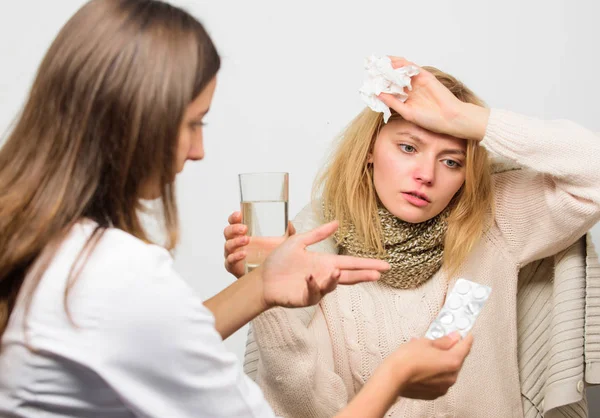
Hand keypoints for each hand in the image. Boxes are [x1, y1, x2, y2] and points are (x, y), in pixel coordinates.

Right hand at [223, 211, 295, 278]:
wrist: (270, 276)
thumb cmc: (271, 256)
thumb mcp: (281, 241)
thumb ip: (287, 231)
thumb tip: (289, 223)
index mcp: (244, 233)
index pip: (234, 222)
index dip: (234, 217)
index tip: (240, 214)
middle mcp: (236, 242)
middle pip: (228, 232)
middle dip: (234, 228)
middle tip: (244, 228)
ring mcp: (233, 254)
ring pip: (227, 245)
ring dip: (235, 241)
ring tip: (247, 240)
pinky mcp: (233, 266)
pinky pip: (229, 260)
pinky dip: (235, 256)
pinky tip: (243, 254)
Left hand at [258, 221, 389, 308]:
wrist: (262, 278)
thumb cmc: (279, 261)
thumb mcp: (299, 241)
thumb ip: (318, 233)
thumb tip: (337, 222)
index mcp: (325, 263)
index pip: (351, 264)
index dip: (367, 265)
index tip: (384, 265)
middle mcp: (324, 276)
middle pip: (348, 277)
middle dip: (363, 275)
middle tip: (378, 274)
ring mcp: (316, 288)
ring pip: (331, 286)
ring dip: (334, 279)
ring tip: (337, 272)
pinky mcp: (305, 298)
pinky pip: (313, 293)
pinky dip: (313, 285)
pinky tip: (310, 277)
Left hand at [378, 56, 488, 141]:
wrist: (449, 118)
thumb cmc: (431, 120)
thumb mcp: (407, 112)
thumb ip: (392, 102)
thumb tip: (378, 94)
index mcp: (405, 99)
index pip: (389, 89)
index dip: (379, 84)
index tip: (368, 82)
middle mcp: (410, 89)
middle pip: (393, 77)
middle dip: (382, 72)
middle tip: (370, 67)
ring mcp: (417, 82)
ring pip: (401, 71)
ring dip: (390, 66)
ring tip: (379, 63)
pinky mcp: (425, 76)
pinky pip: (412, 68)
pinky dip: (402, 64)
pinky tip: (393, 63)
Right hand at [389, 332, 473, 399]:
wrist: (392, 378)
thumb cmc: (406, 360)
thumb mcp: (425, 343)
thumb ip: (443, 341)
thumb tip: (453, 338)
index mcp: (452, 362)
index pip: (465, 347)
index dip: (466, 338)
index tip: (465, 334)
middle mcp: (451, 377)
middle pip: (457, 360)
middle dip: (451, 350)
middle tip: (442, 341)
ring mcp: (442, 387)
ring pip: (448, 370)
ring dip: (442, 361)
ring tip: (427, 352)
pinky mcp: (433, 393)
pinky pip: (439, 379)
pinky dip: (435, 372)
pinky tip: (424, 364)